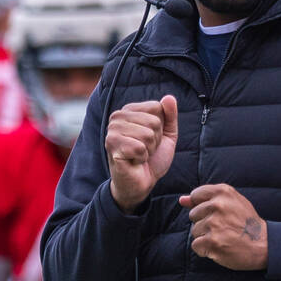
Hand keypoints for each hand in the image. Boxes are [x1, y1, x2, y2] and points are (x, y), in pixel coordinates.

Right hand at [105, 95, 178, 212]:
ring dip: (149, 150)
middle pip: (154, 121)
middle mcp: (117, 116)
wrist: (141, 182)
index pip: (157, 107)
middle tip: (145, 149)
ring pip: (147, 134)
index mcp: (130, 110)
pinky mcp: (111, 145)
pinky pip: (140, 148)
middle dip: (156, 140)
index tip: (151, 139)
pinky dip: (142, 158)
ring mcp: (112, 130)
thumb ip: (169, 116)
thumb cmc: (152, 158)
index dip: (161, 127)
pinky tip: (134, 161)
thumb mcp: (167, 135)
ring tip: (139, 155)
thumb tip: (169, 98)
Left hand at [180, 184, 267, 270]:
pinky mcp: (212, 242)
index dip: (203, 207)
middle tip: (224, 228)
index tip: (217, 214)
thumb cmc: (247, 223)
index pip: (196, 195)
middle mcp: (217, 205)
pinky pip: (196, 245)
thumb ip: (205, 199)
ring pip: (194, 231)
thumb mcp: (232, 203)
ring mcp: (214, 224)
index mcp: (223, 192)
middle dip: (204, 223)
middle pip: (193, 215)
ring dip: (206, 237)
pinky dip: (206, 249)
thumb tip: (181, 200)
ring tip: (224, 237)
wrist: (264, 244)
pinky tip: (220, 247)